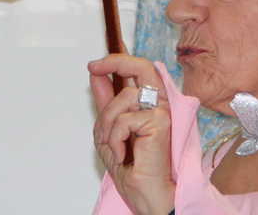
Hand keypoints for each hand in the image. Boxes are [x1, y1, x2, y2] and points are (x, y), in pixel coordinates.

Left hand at [88, 54, 175, 214]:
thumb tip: (97, 76)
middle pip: (142, 67)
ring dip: (108, 123)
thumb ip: (106, 103)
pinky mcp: (161, 121)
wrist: (147, 195)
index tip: (94, 65)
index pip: (137, 73)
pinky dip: (115, 138)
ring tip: (115, 145)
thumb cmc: (135, 170)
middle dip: (116, 61)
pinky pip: (125, 119)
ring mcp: (163, 111)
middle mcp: (159, 104)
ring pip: (124, 97)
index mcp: (149, 105)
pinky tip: (124, 153)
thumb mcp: (110, 131)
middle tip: (95, 66)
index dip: (116, 61)